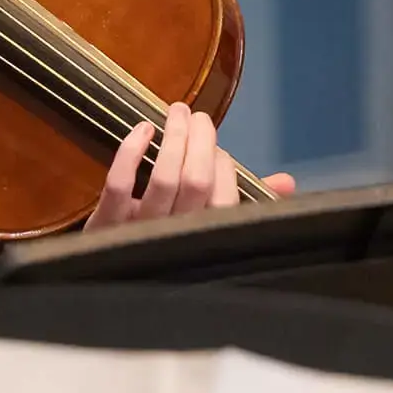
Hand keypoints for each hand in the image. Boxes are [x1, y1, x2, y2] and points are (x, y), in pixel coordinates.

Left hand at [83, 105, 297, 229]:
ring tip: (178, 112)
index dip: (224, 167)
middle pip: (196, 182)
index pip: (225, 199)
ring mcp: (139, 232)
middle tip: (199, 117)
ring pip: (163, 179)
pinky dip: (131, 152)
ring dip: (174, 139)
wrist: (105, 280)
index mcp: (205, 241)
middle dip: (201, 141)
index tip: (218, 150)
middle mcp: (176, 238)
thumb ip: (243, 203)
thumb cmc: (166, 247)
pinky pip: (120, 184)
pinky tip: (142, 130)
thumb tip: (286, 181)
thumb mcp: (206, 229)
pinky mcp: (105, 225)